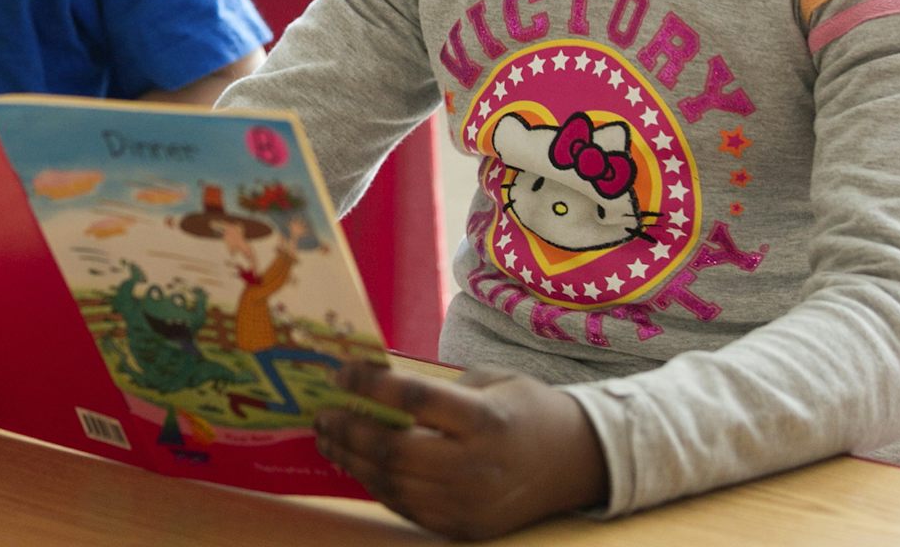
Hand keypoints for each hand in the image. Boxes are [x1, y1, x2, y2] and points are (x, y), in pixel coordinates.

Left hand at [314, 363, 608, 539]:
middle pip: (394, 450)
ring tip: (329, 439)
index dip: (369, 384)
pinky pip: (406, 507)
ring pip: (393, 484)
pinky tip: (360, 464)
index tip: (340, 373)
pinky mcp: (463, 527)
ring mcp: (469, 503)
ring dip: (353, 460)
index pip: (413, 399)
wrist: (576, 462)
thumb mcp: (489, 381)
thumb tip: (373, 385)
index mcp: (485, 419)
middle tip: (323, 415)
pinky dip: (376, 484)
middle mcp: (476, 466)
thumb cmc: (526, 409)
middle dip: (349, 431)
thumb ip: (435, 388)